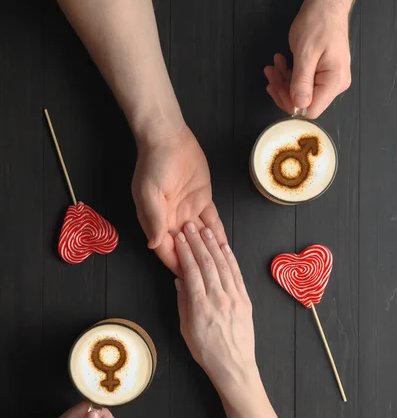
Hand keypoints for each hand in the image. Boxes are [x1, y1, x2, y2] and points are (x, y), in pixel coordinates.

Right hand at [132, 125, 226, 274]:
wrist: (168, 138)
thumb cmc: (154, 165)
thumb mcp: (149, 193)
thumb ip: (153, 219)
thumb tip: (154, 245)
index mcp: (157, 221)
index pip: (166, 250)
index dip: (176, 264)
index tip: (188, 279)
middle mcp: (172, 220)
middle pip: (185, 248)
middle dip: (195, 263)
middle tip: (209, 278)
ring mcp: (188, 211)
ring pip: (200, 237)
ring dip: (209, 250)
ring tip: (221, 267)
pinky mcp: (202, 200)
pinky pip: (212, 221)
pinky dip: (218, 233)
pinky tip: (226, 247)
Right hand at [173, 221, 258, 391]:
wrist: (234, 367)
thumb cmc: (206, 352)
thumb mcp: (186, 330)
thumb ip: (183, 302)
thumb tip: (180, 280)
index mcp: (200, 307)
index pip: (191, 271)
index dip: (184, 251)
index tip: (178, 237)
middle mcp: (219, 298)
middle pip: (207, 263)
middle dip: (197, 242)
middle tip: (189, 226)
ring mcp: (235, 298)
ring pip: (223, 265)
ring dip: (213, 245)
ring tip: (205, 230)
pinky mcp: (246, 300)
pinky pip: (237, 274)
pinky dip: (230, 258)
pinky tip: (224, 247)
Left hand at [264, 5, 350, 118]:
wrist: (327, 3)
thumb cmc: (319, 23)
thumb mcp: (305, 53)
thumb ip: (301, 82)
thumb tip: (298, 106)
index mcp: (334, 82)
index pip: (311, 110)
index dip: (291, 104)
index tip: (276, 89)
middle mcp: (335, 85)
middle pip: (304, 102)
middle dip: (283, 90)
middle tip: (270, 74)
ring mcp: (329, 79)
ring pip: (300, 92)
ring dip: (283, 81)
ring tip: (274, 66)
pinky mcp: (322, 73)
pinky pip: (303, 82)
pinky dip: (289, 75)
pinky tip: (282, 63)